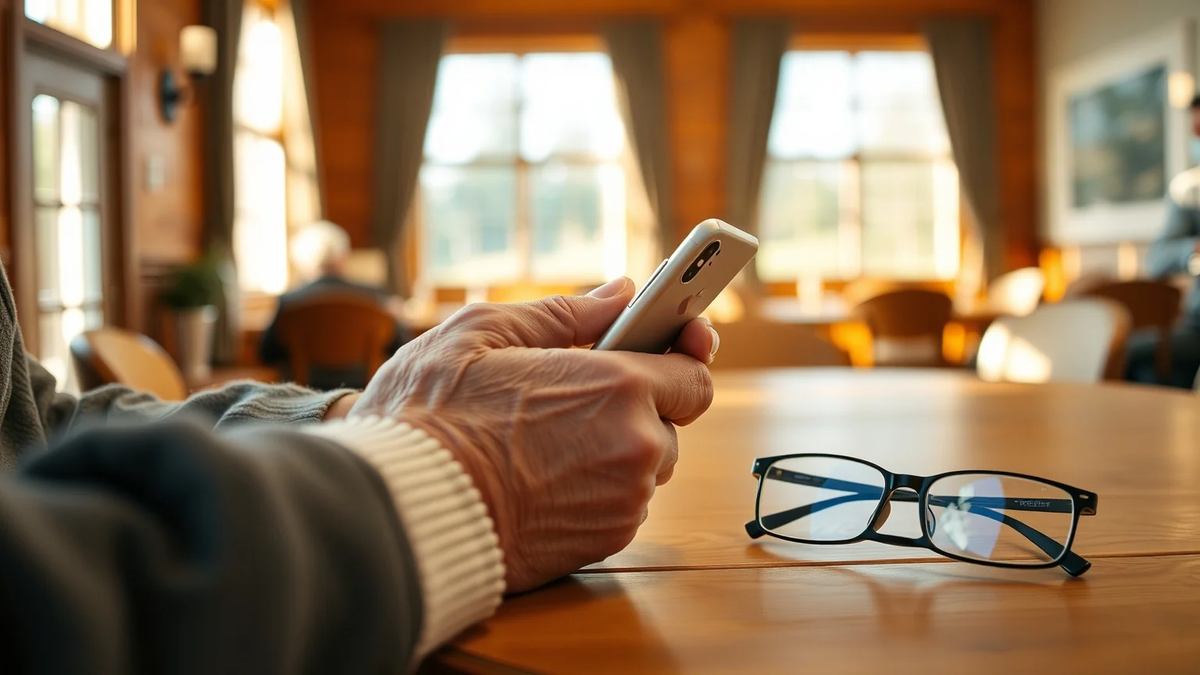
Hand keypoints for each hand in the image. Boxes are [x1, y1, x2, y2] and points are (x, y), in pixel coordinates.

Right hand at [350, 278, 717, 591]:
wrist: (401, 511)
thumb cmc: (429, 416)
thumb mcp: (481, 333)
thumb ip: (563, 311)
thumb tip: (619, 293)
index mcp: (617, 385)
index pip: (694, 375)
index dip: (680, 362)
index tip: (671, 353)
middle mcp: (635, 445)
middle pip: (667, 424)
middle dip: (633, 411)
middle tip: (572, 404)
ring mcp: (624, 500)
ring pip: (643, 469)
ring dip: (612, 454)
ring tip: (545, 445)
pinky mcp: (605, 543)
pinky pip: (621, 506)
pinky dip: (595, 493)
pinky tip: (541, 480)